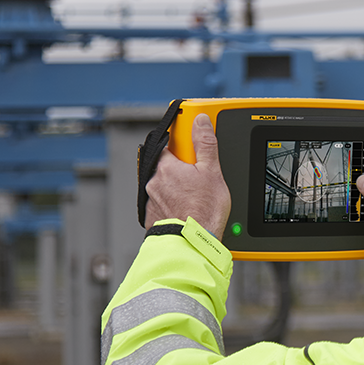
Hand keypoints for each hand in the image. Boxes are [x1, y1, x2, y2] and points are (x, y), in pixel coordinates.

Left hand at [144, 114, 230, 240]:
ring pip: (165, 187)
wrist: (193, 242)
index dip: (183, 147)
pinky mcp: (152, 216)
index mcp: (165, 166)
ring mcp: (151, 200)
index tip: (192, 150)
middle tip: (200, 179)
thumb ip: (204, 143)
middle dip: (182, 170)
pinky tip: (188, 210)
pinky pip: (162, 204)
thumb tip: (200, 121)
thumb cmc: (203, 211)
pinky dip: (173, 205)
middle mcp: (153, 181)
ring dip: (177, 189)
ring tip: (197, 198)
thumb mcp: (212, 171)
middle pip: (167, 167)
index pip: (169, 145)